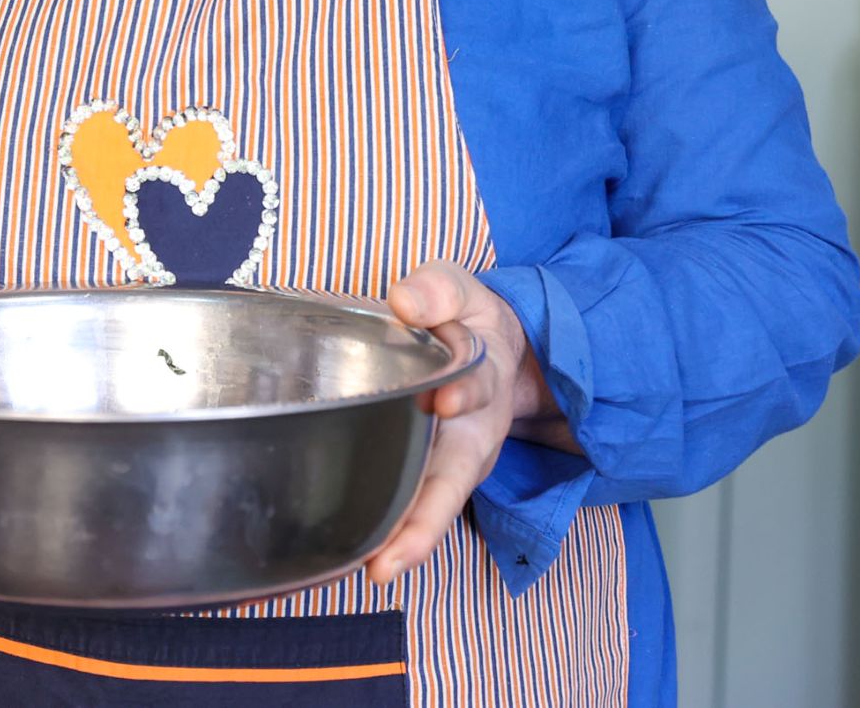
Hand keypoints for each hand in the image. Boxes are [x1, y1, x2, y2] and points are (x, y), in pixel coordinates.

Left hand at [367, 261, 570, 582]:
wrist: (495, 347)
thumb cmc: (465, 317)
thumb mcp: (460, 290)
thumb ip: (436, 289)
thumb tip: (406, 301)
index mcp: (482, 377)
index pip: (475, 387)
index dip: (461, 392)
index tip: (442, 399)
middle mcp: (474, 430)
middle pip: (456, 478)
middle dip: (427, 519)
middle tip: (394, 555)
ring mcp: (455, 458)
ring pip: (437, 504)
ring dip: (409, 538)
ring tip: (377, 569)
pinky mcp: (432, 469)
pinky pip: (418, 504)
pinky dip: (396, 533)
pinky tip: (363, 556)